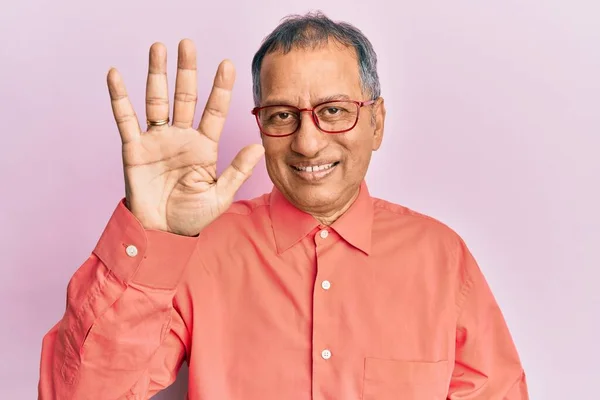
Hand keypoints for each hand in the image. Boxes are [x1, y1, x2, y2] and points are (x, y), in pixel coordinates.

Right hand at [107, 39, 263, 235]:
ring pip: (157, 100)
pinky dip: (119, 98)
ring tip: (158, 48)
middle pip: (185, 97)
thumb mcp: (220, 195)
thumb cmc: (192, 215)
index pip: (214, 111)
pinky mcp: (134, 149)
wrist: (162, 233)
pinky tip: (116, 75)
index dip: (221, 88)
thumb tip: (258, 147)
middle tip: (188, 44)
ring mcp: (157, 140)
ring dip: (156, 74)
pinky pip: (126, 119)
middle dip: (187, 71)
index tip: (227, 64)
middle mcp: (182, 137)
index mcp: (205, 146)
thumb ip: (238, 171)